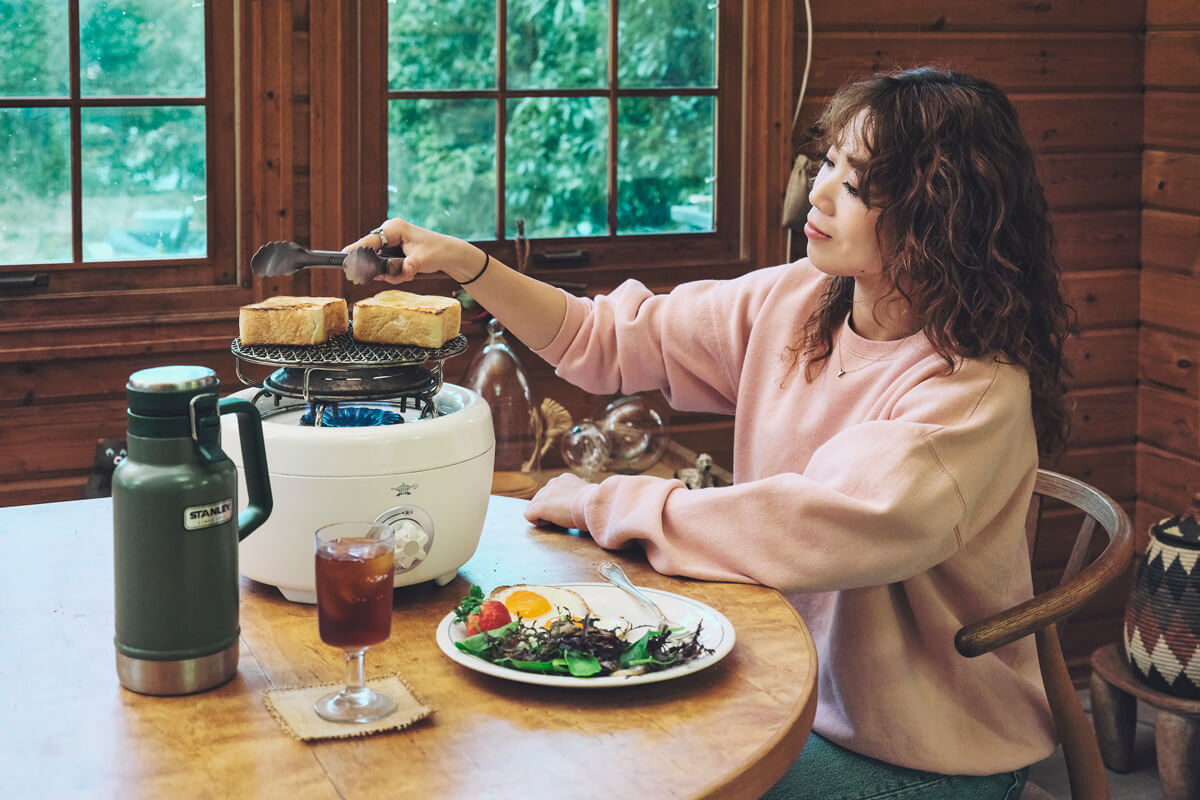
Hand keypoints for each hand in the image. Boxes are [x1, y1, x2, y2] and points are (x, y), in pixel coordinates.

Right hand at [342, 217, 482, 283]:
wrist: (448, 253)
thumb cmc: (437, 251)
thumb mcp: (422, 261)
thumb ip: (408, 267)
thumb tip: (403, 270)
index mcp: (394, 228)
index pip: (369, 240)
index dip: (356, 250)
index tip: (342, 257)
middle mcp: (389, 232)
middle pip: (372, 254)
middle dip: (383, 269)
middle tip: (399, 274)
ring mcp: (390, 241)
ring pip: (378, 262)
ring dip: (392, 273)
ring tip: (409, 272)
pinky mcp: (392, 249)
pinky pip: (385, 264)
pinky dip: (395, 272)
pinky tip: (408, 272)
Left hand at [524, 473, 590, 530]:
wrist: (595, 505)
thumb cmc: (595, 504)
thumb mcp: (585, 495)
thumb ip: (576, 496)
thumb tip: (576, 505)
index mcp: (565, 478)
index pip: (550, 491)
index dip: (555, 503)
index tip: (565, 511)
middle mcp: (553, 483)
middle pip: (538, 498)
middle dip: (546, 509)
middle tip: (560, 518)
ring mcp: (546, 494)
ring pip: (532, 506)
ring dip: (541, 515)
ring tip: (556, 521)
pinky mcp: (541, 506)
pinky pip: (528, 515)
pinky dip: (536, 521)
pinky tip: (549, 524)